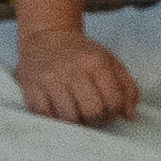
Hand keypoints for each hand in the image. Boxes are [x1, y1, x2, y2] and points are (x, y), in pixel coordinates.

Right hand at [15, 25, 141, 130]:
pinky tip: (59, 112)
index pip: (112, 102)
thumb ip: (127, 87)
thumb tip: (130, 116)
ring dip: (75, 122)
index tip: (109, 112)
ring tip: (76, 115)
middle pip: (91, 113)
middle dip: (96, 121)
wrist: (46, 37)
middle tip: (93, 117)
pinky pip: (45, 116)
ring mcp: (50, 79)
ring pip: (68, 118)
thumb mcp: (109, 61)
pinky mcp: (31, 87)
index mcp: (96, 63)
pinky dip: (54, 119)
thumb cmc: (81, 54)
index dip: (114, 114)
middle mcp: (72, 70)